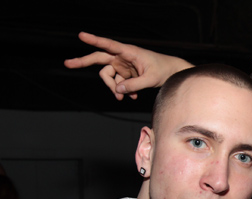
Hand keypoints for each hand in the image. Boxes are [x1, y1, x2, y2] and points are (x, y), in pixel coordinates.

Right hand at [64, 32, 193, 99]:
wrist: (171, 73)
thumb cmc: (163, 70)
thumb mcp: (150, 79)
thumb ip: (134, 85)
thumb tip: (117, 90)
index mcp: (129, 52)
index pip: (109, 45)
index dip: (95, 40)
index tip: (81, 35)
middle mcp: (122, 57)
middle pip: (99, 59)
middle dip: (83, 61)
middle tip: (67, 63)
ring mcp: (123, 66)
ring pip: (108, 76)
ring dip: (114, 88)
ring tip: (125, 97)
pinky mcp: (126, 74)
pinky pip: (117, 83)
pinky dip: (122, 91)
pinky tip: (133, 96)